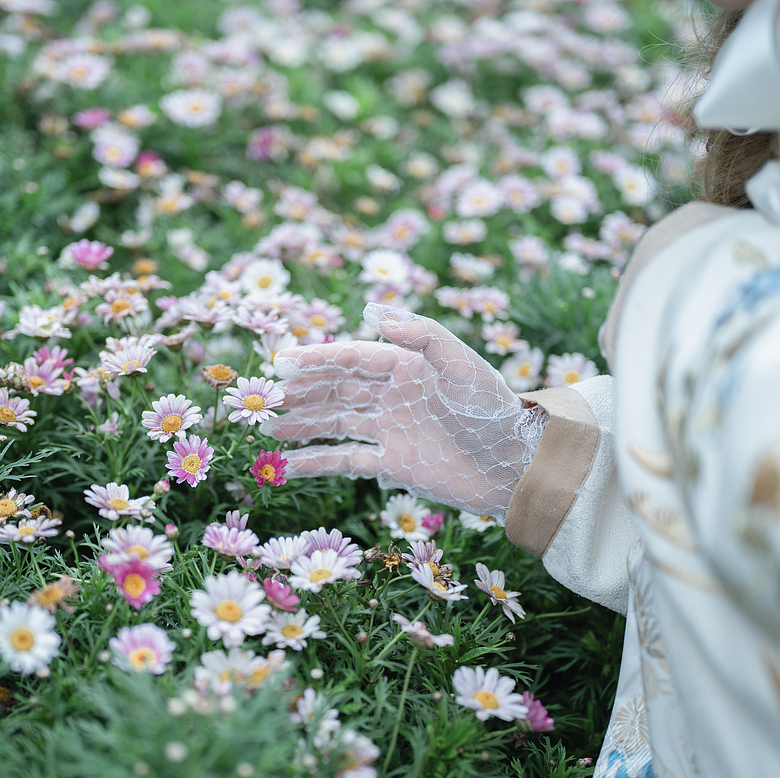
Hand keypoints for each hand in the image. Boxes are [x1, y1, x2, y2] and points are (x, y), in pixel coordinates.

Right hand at [266, 303, 538, 519]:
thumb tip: (372, 310)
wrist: (516, 465)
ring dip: (301, 424)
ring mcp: (388, 429)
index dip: (316, 359)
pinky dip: (317, 462)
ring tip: (267, 428)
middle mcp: (391, 395)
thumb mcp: (464, 365)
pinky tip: (287, 465)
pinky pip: (346, 460)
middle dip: (300, 392)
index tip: (281, 363)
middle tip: (263, 398)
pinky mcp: (391, 463)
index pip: (351, 358)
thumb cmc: (494, 410)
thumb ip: (423, 335)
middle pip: (335, 389)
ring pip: (334, 423)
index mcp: (406, 365)